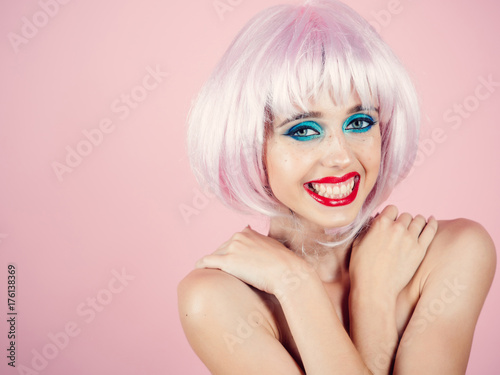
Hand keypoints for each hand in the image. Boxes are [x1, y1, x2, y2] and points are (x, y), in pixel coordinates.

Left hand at [195, 226, 312, 295]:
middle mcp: (238, 236)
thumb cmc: (284, 263)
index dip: (230, 253)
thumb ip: (260, 240)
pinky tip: (197, 271)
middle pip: (221, 249)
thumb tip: (253, 233)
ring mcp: (232, 248)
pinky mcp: (227, 261)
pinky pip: (206, 261)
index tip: (230, 263)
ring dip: (212, 265)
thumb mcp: (272, 245)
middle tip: (221, 273)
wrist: (287, 272)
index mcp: (247, 232)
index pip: (232, 242)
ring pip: (214, 256)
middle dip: (221, 260)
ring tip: (209, 274)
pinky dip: (200, 266)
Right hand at [349, 205, 437, 298]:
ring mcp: (410, 239)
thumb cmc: (362, 268)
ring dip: (416, 221)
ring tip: (415, 225)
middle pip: (405, 215)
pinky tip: (431, 220)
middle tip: (400, 229)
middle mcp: (397, 228)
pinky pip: (430, 230)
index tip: (389, 221)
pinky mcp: (420, 250)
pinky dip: (431, 223)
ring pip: (418, 220)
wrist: (374, 288)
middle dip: (402, 220)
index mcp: (381, 224)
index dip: (390, 215)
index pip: (391, 209)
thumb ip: (368, 229)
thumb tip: (374, 222)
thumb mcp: (357, 243)